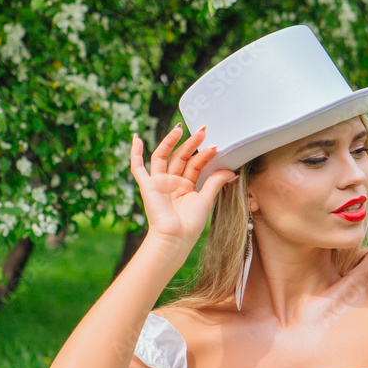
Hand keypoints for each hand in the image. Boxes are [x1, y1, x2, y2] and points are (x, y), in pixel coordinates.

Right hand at [130, 124, 237, 249]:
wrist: (175, 238)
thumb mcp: (206, 200)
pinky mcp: (147, 186)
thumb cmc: (190, 224)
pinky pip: (138, 167)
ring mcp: (159, 183)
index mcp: (185, 186)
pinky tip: (137, 138)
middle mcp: (172, 182)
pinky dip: (135, 153)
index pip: (195, 164)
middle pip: (181, 157)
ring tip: (180, 129)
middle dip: (191, 143)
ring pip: (163, 156)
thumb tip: (232, 171)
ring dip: (170, 142)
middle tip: (203, 131)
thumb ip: (216, 182)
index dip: (205, 155)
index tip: (216, 146)